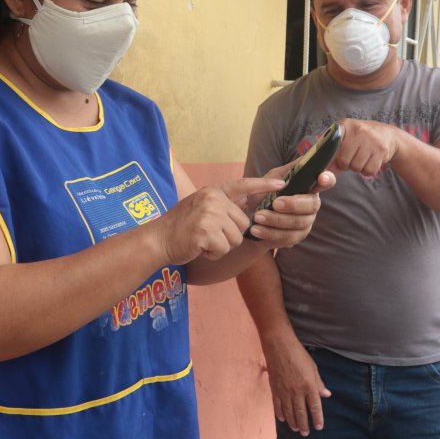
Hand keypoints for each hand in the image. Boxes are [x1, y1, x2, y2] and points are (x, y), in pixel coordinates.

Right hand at [153, 178, 285, 264]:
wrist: (158, 240)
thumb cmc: (181, 227)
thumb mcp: (201, 208)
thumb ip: (222, 207)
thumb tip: (248, 214)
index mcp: (213, 191)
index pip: (242, 185)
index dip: (263, 185)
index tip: (282, 184)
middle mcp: (213, 199)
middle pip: (244, 223)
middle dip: (230, 235)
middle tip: (209, 235)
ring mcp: (209, 214)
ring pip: (236, 238)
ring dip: (222, 246)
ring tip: (203, 241)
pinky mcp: (206, 231)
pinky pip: (224, 248)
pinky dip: (213, 254)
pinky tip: (199, 248)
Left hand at [245, 163, 333, 246]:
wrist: (249, 216)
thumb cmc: (264, 193)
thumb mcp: (273, 177)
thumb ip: (289, 170)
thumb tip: (306, 158)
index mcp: (309, 187)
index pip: (327, 181)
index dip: (327, 179)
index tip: (321, 178)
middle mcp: (311, 205)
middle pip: (312, 205)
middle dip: (293, 204)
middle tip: (275, 203)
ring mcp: (306, 222)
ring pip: (298, 223)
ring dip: (276, 220)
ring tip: (258, 216)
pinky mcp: (296, 237)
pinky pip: (288, 238)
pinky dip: (270, 233)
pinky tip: (257, 230)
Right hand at [261, 334, 330, 435]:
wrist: (279, 345)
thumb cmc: (299, 354)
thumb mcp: (313, 367)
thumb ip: (319, 383)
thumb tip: (326, 395)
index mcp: (309, 385)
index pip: (314, 406)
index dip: (317, 418)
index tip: (318, 427)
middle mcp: (297, 391)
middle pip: (301, 412)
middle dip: (304, 424)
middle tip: (305, 433)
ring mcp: (284, 390)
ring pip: (289, 411)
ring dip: (293, 422)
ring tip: (296, 429)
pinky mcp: (275, 388)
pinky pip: (277, 405)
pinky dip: (280, 413)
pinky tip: (282, 419)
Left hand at [334, 118, 398, 176]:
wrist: (387, 134)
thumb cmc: (361, 139)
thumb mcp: (346, 138)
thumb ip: (333, 152)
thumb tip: (326, 171)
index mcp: (345, 125)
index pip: (331, 143)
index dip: (330, 155)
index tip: (333, 158)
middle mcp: (358, 130)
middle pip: (343, 160)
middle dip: (346, 164)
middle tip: (352, 158)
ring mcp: (371, 139)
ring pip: (356, 167)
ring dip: (357, 168)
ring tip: (361, 159)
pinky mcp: (381, 150)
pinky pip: (369, 170)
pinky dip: (367, 171)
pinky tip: (369, 162)